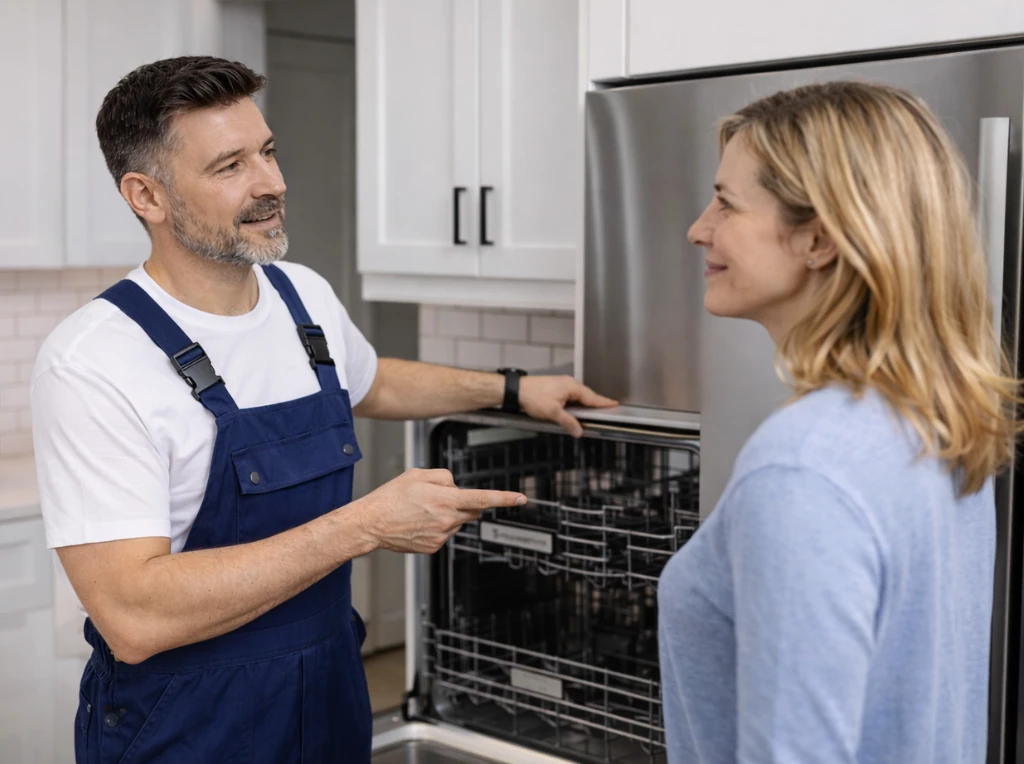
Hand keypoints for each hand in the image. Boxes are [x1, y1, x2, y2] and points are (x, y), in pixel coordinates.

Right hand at [349, 468, 525, 554]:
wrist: (371, 523)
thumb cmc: (391, 497)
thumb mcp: (417, 474)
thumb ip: (444, 476)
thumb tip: (455, 487)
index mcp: (446, 500)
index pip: (483, 499)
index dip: (504, 498)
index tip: (520, 498)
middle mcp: (447, 519)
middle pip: (471, 510)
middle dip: (464, 503)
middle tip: (439, 498)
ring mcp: (441, 536)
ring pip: (457, 522)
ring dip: (448, 515)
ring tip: (421, 511)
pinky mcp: (433, 547)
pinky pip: (444, 534)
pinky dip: (437, 527)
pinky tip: (418, 523)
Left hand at [518, 375, 616, 437]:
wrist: (516, 390)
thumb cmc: (532, 396)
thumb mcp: (552, 413)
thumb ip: (568, 422)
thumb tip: (579, 430)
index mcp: (571, 387)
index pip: (592, 397)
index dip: (604, 402)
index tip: (614, 403)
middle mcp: (568, 383)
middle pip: (587, 395)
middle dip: (596, 403)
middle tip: (607, 408)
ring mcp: (561, 384)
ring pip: (578, 395)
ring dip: (584, 403)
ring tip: (592, 411)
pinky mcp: (555, 387)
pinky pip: (571, 395)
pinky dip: (575, 402)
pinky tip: (574, 409)